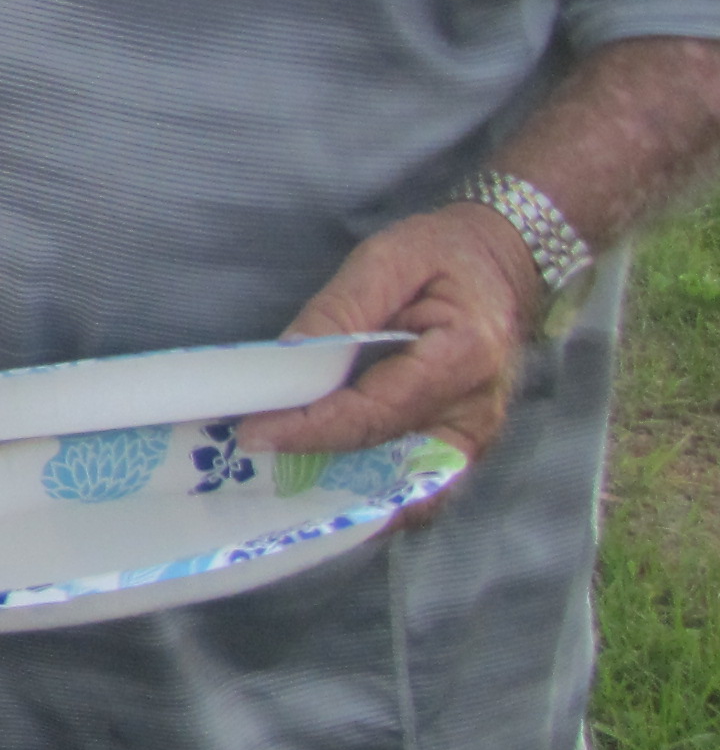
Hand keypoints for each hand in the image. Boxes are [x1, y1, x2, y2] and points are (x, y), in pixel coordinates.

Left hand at [238, 203, 542, 477]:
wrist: (499, 265)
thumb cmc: (443, 255)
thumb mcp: (387, 258)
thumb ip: (340, 308)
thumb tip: (290, 357)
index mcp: (463, 355)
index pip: (375, 409)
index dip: (312, 427)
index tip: (255, 434)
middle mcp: (476, 410)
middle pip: (384, 454)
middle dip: (314, 462)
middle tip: (250, 462)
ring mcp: (474, 436)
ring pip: (402, 485)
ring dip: (341, 494)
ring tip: (275, 487)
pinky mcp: (462, 446)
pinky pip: (414, 483)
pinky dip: (370, 493)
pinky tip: (318, 488)